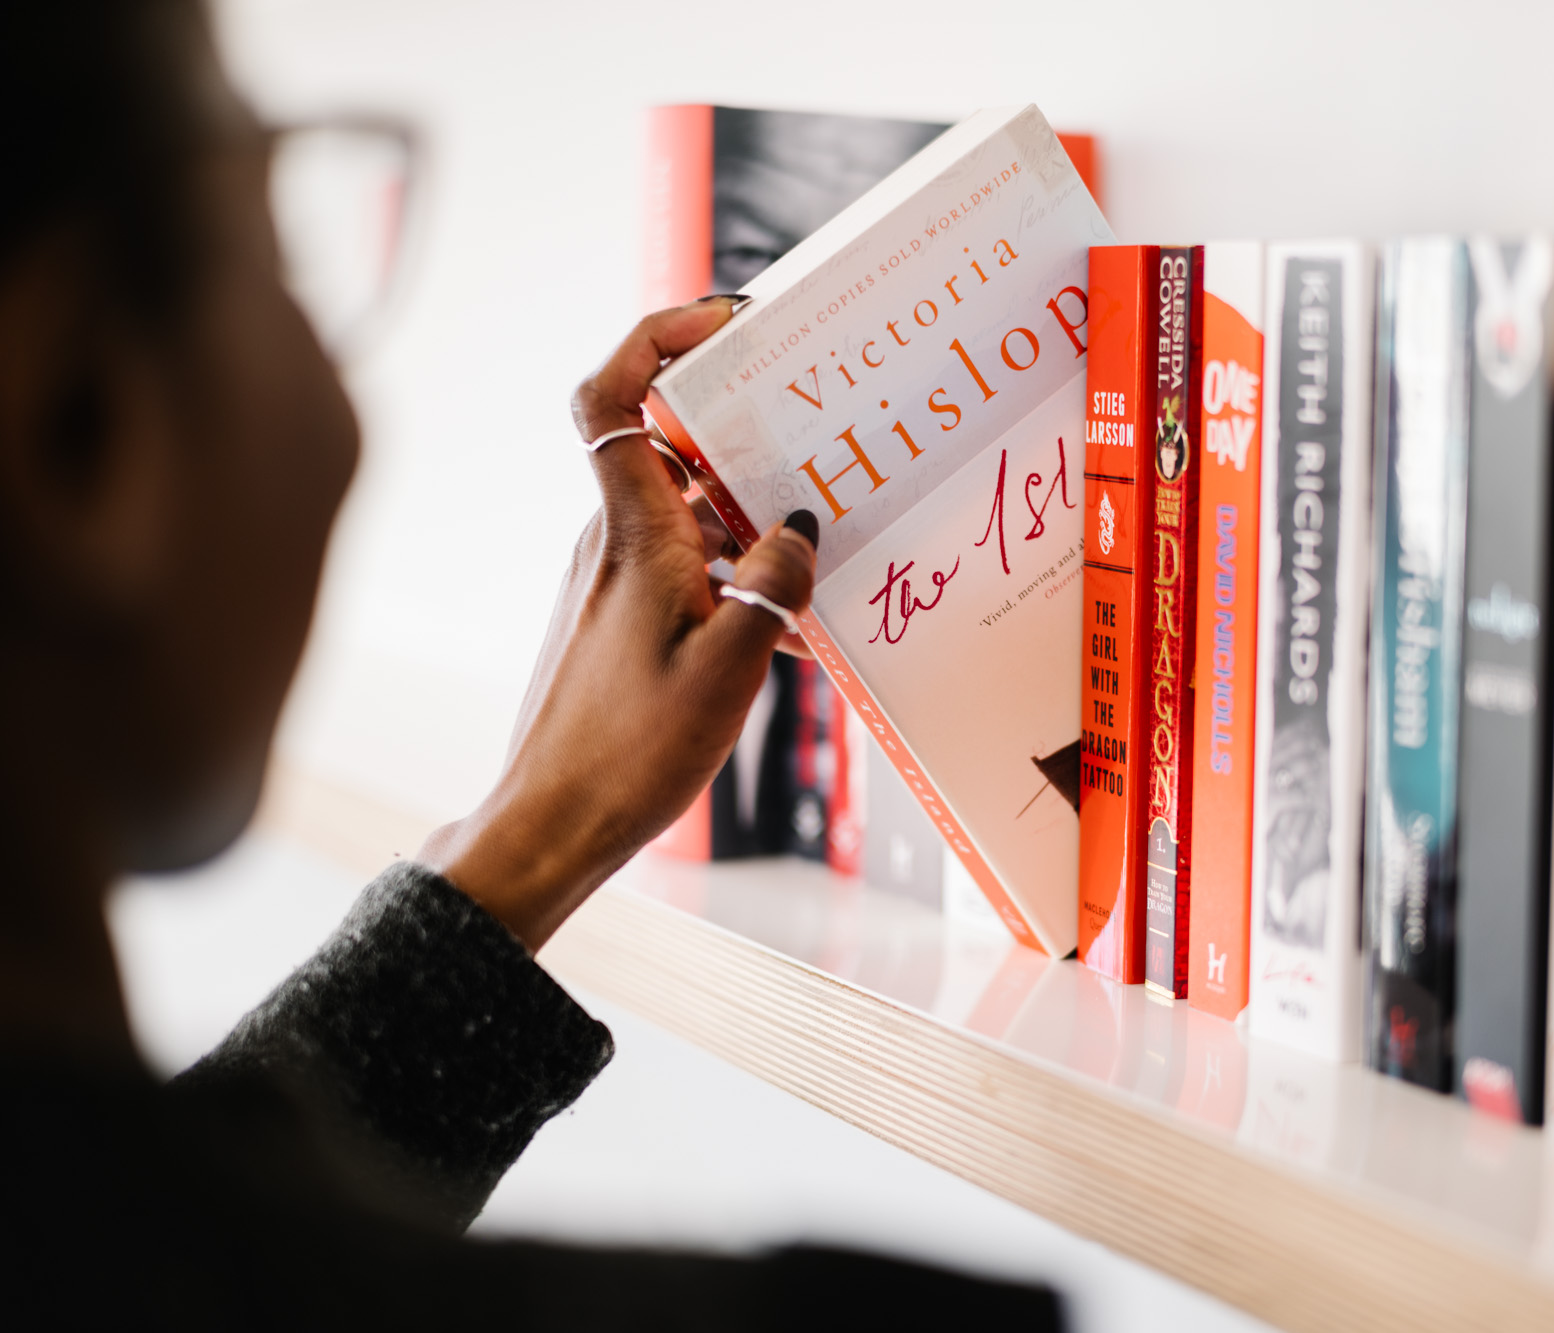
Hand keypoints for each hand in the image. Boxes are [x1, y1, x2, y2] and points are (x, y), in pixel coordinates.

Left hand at [418, 300, 817, 949]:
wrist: (552, 825)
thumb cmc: (627, 754)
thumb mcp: (727, 669)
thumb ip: (774, 584)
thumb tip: (800, 526)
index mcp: (632, 533)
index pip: (611, 395)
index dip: (657, 335)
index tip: (725, 319)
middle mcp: (617, 540)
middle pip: (675, 442)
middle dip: (750, 426)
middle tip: (822, 424)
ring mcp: (620, 579)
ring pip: (695, 509)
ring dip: (757, 513)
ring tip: (829, 528)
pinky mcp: (628, 618)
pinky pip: (693, 563)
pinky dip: (743, 569)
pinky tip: (792, 617)